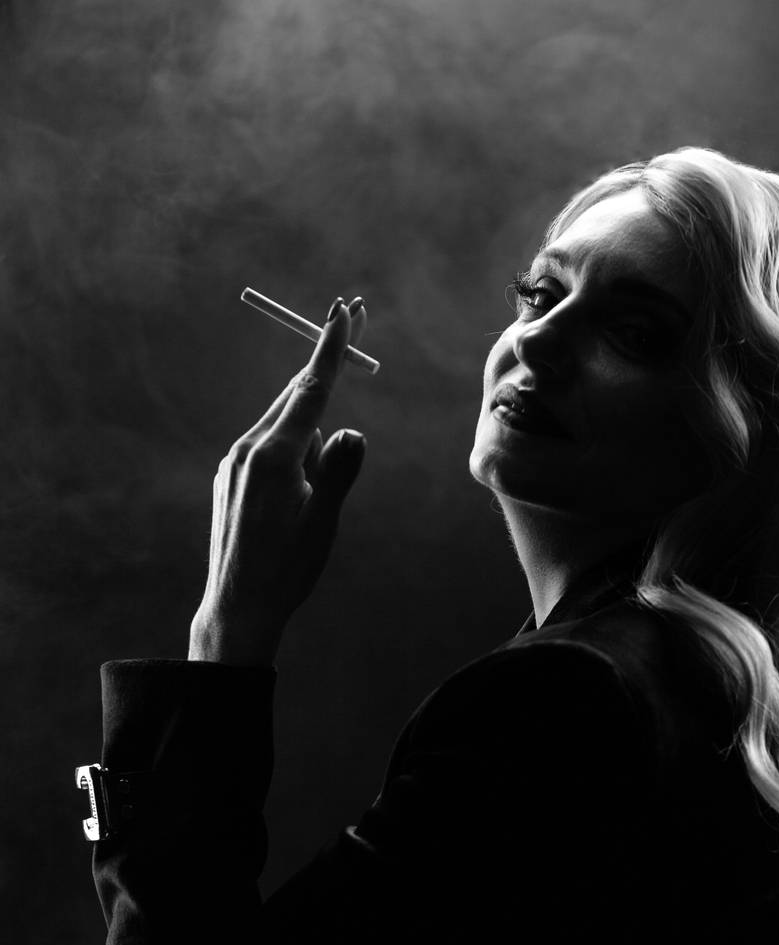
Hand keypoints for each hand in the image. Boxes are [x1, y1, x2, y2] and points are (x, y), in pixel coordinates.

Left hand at [189, 295, 367, 665]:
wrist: (238, 606)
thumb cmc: (287, 569)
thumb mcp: (323, 522)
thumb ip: (339, 471)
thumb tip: (352, 432)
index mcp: (275, 456)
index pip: (311, 390)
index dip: (331, 348)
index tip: (344, 310)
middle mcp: (249, 450)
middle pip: (294, 395)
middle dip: (323, 363)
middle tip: (349, 316)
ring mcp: (235, 463)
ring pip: (282, 424)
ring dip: (309, 419)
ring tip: (319, 452)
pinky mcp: (231, 479)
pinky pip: (268, 446)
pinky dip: (292, 442)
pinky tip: (299, 479)